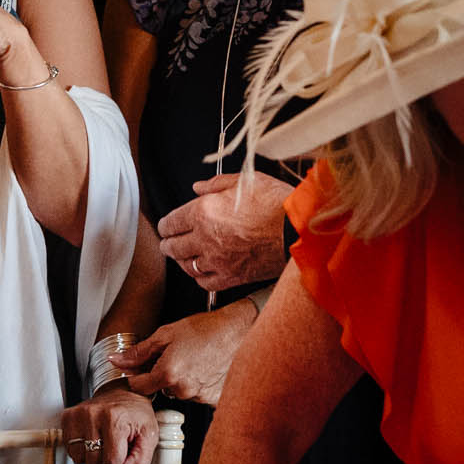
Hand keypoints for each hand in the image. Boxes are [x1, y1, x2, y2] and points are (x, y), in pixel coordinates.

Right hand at [60, 384, 157, 463]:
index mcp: (115, 419)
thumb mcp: (149, 437)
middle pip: (94, 461)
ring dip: (91, 454)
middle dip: (105, 458)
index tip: (124, 448)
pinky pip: (70, 449)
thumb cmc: (137, 415)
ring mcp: (78, 415)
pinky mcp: (68, 417)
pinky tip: (91, 436)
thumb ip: (140, 462)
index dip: (120, 461)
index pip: (112, 461)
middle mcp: (93, 414)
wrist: (124, 392)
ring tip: (102, 440)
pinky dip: (81, 448)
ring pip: (79, 458)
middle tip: (113, 443)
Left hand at [114, 305, 255, 405]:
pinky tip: (205, 368)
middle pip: (160, 388)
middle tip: (175, 354)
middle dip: (162, 374)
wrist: (239, 330)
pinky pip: (199, 395)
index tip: (142, 367)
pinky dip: (199, 384)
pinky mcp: (214, 398)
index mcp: (167, 374)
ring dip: (182, 379)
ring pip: (180, 391)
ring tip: (193, 359)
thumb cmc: (206, 329)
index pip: (138, 387)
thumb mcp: (166, 334)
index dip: (137, 375)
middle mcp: (183, 390)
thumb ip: (139, 352)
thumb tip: (116, 360)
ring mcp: (200, 396)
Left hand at [156, 173, 289, 293]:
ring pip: (186, 266)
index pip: (170, 223)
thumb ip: (216, 184)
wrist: (299, 230)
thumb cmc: (276, 203)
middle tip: (169, 242)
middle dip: (168, 243)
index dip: (165, 225)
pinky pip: (204, 282)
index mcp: (203, 212)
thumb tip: (198, 187)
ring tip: (184, 256)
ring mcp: (217, 261)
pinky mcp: (231, 277)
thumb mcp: (246, 181)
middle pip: (172, 247)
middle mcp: (205, 239)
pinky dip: (200, 277)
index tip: (166, 227)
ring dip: (182, 260)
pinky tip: (202, 271)